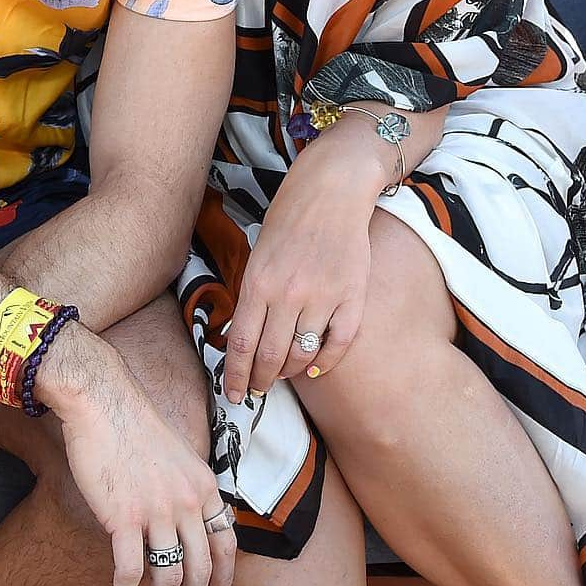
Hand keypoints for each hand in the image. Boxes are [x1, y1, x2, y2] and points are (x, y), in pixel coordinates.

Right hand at [55, 344, 235, 585]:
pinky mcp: (124, 518)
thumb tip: (185, 520)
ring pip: (170, 577)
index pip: (226, 541)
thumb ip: (186, 487)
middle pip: (201, 567)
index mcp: (202, 484)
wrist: (103, 401)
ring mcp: (156, 512)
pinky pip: (131, 571)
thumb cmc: (134, 423)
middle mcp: (185, 501)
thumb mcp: (178, 454)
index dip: (224, 574)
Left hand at [222, 132, 383, 402]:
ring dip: (289, 373)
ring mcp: (322, 297)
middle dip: (259, 380)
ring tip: (282, 375)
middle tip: (257, 387)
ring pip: (302, 356)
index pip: (241, 344)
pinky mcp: (352, 297)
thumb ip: (253, 294)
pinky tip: (315, 369)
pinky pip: (337, 345)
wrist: (332, 190)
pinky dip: (324, 363)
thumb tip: (246, 338)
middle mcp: (288, 294)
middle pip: (269, 357)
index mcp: (257, 281)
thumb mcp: (258, 253)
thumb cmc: (289, 218)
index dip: (235, 376)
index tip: (234, 395)